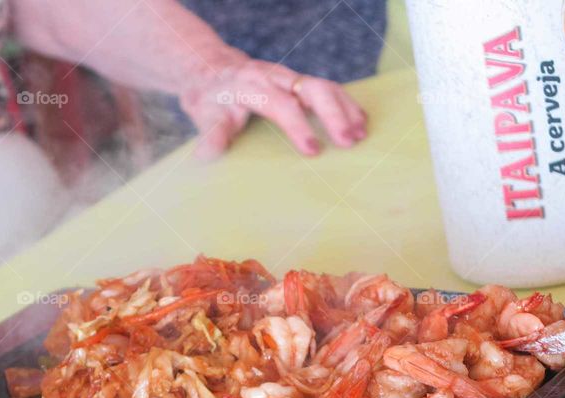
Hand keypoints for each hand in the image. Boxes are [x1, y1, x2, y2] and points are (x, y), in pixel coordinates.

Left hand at [180, 59, 367, 158]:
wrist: (213, 72)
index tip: (313, 150)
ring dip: (346, 109)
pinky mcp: (301, 84)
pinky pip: (330, 90)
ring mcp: (291, 78)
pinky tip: (360, 124)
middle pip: (312, 88)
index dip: (297, 126)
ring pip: (326, 86)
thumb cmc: (211, 99)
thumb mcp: (203, 115)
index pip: (280, 103)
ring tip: (361, 135)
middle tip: (349, 142)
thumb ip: (210, 134)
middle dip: (333, 114)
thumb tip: (205, 158)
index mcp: (252, 85)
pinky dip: (347, 105)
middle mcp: (276, 77)